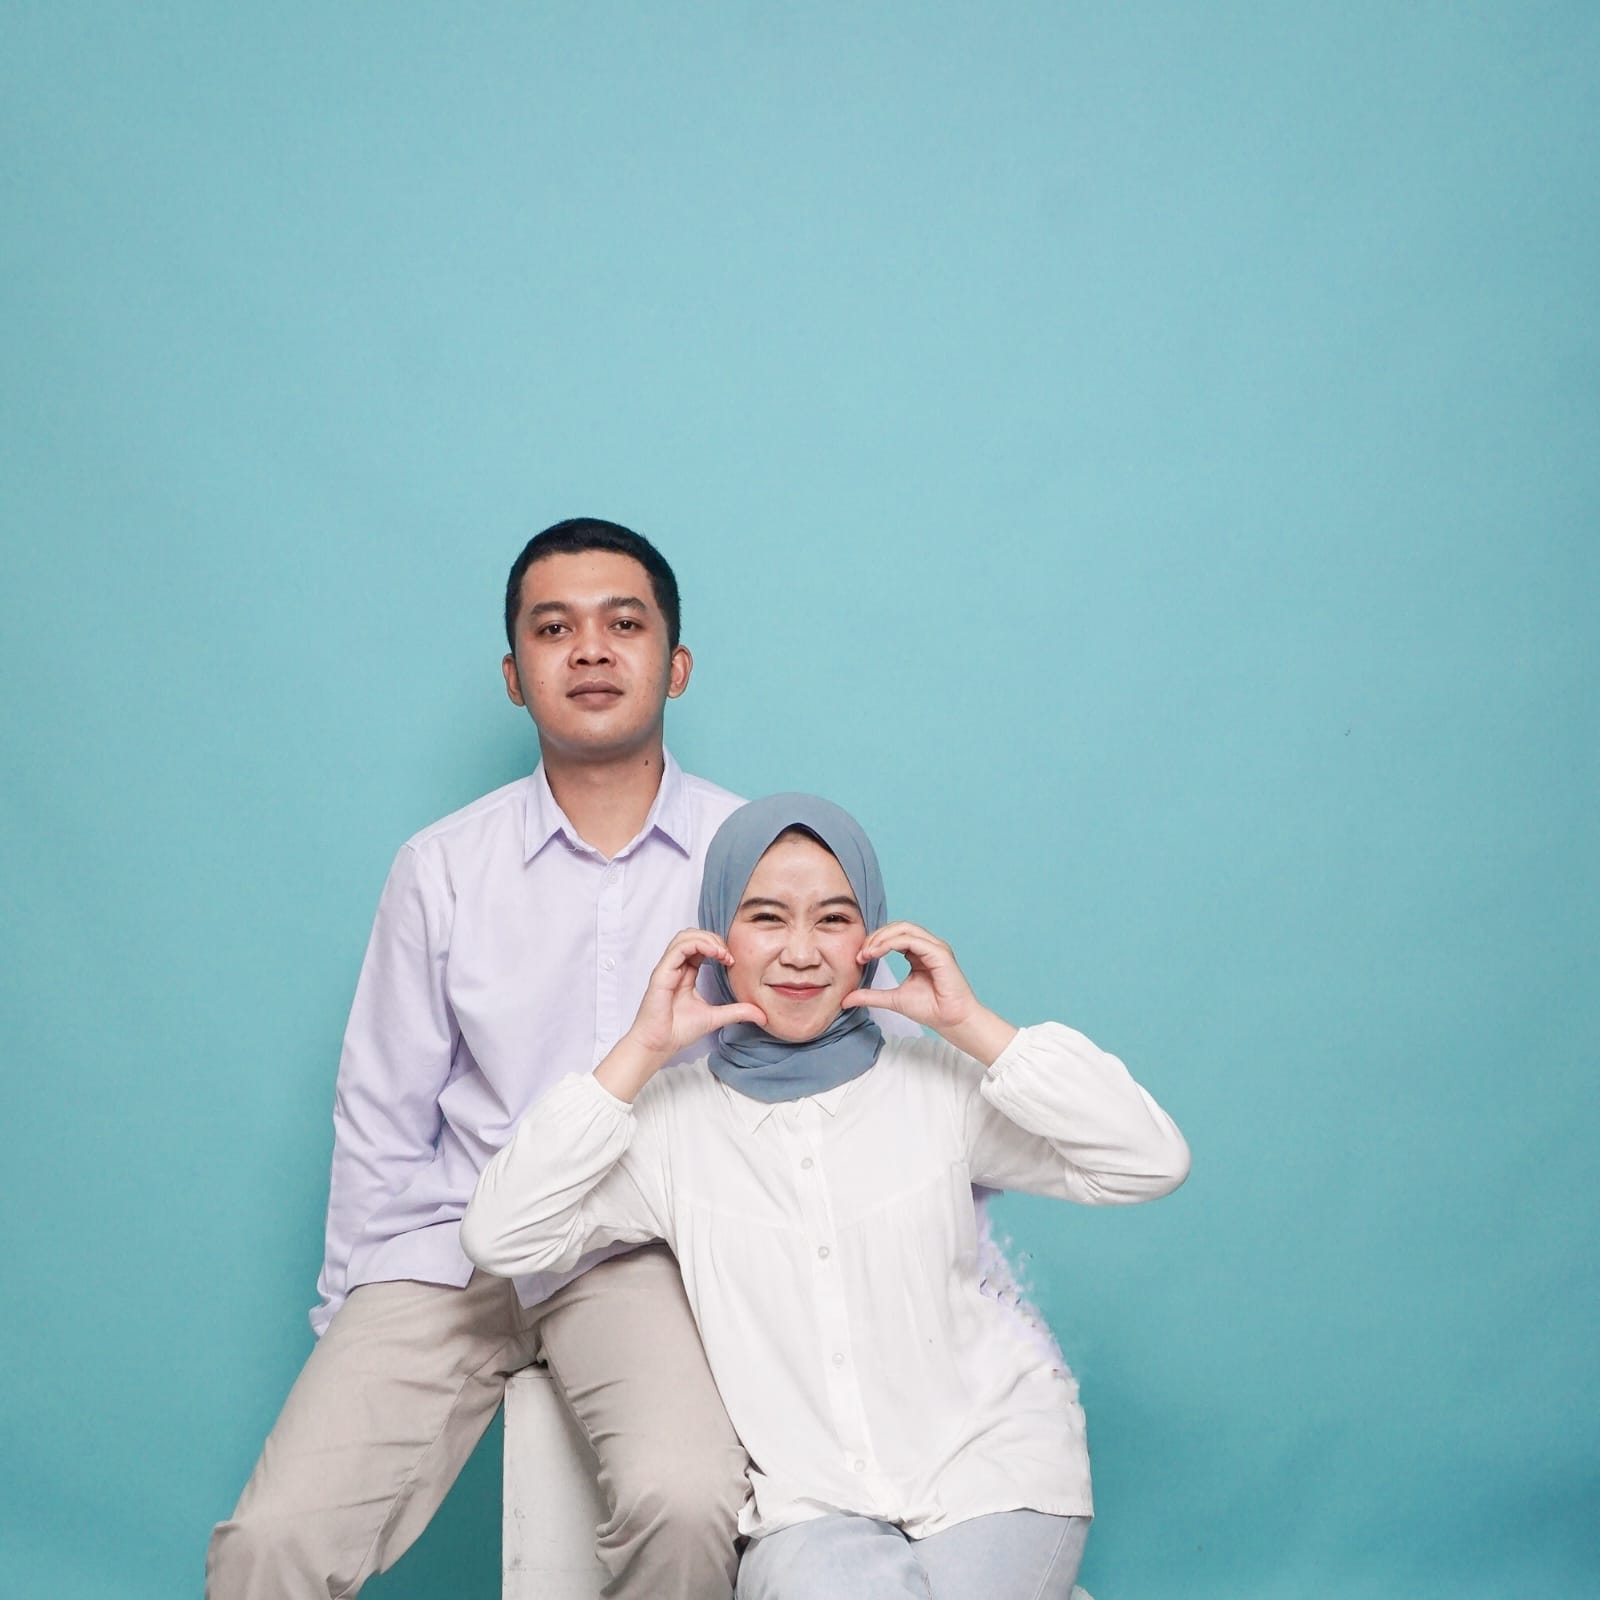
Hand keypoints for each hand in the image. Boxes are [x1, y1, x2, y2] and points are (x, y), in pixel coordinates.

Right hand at [625, 929, 767, 1061]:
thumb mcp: (716, 1017)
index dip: (718, 947)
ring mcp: (667, 968)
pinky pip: (679, 948)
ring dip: (707, 939)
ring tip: (722, 953)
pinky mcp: (661, 973)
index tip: (733, 961)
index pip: (700, 947)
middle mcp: (676, 967)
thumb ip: (737, 1011)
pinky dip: (698, 945)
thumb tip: (762, 1015)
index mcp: (685, 973)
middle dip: (714, 939)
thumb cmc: (678, 1031)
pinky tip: (714, 954)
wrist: (659, 1045)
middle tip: (729, 955)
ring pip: (685, 937)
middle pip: (693, 936)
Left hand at [842, 921, 1016, 1066]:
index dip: (874, 942)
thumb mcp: (892, 999)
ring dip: (882, 938)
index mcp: (919, 953)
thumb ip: (870, 995)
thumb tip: (846, 999)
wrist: (951, 1021)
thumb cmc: (930, 1009)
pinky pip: (912, 940)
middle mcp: (928, 946)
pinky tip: (878, 953)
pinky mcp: (940, 953)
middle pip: (898, 927)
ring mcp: (935, 947)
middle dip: (876, 937)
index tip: (858, 958)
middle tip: (860, 954)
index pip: (894, 935)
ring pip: (905, 928)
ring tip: (867, 952)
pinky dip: (892, 943)